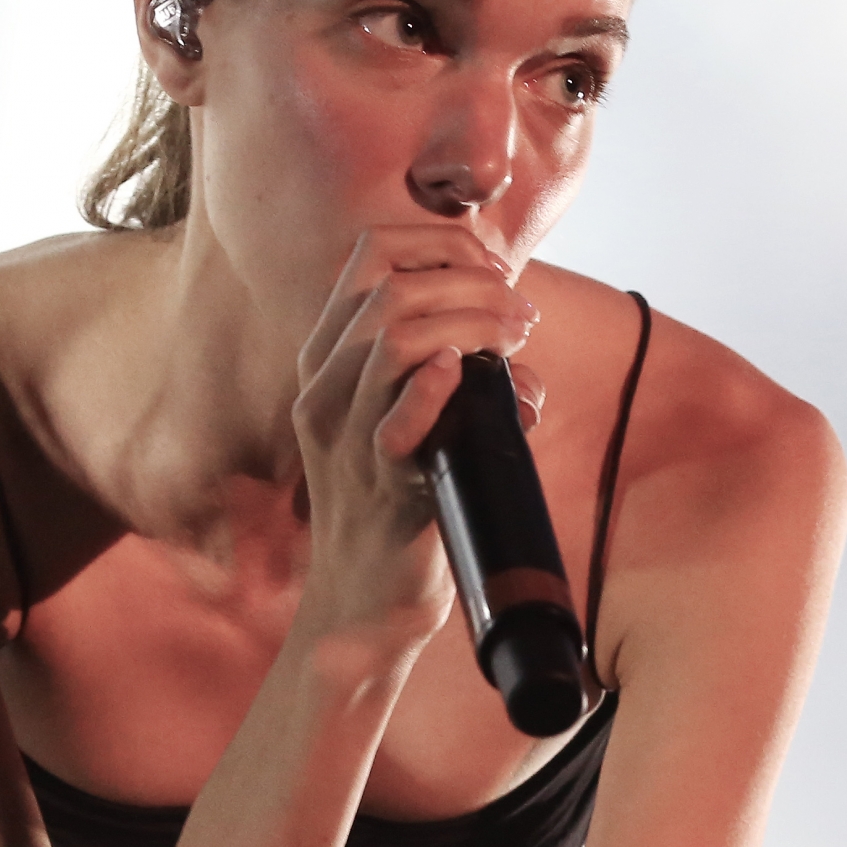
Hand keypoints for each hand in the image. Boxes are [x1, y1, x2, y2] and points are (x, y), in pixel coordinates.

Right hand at [291, 228, 537, 645]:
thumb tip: (517, 354)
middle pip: (390, 290)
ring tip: (515, 338)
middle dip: (473, 283)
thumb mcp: (408, 419)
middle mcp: (324, 391)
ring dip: (472, 322)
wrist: (364, 602)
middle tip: (522, 314)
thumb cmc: (399, 503)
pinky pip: (393, 426)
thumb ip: (447, 372)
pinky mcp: (379, 488)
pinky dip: (431, 388)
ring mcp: (346, 439)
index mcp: (327, 361)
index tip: (496, 269)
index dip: (441, 244)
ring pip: (393, 340)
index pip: (370, 255)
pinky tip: (463, 371)